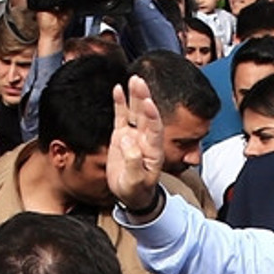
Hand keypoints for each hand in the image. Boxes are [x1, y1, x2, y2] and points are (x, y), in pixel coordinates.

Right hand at [108, 76, 164, 210]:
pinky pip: (121, 116)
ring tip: (134, 79)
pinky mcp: (122, 135)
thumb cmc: (136, 190)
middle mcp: (146, 139)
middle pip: (146, 115)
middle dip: (144, 98)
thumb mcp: (135, 181)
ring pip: (135, 112)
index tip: (148, 103)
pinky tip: (118, 89)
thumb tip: (127, 140)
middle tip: (140, 82)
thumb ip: (133, 162)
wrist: (131, 194)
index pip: (155, 129)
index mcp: (154, 150)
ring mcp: (134, 135)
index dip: (152, 116)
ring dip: (135, 96)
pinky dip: (120, 103)